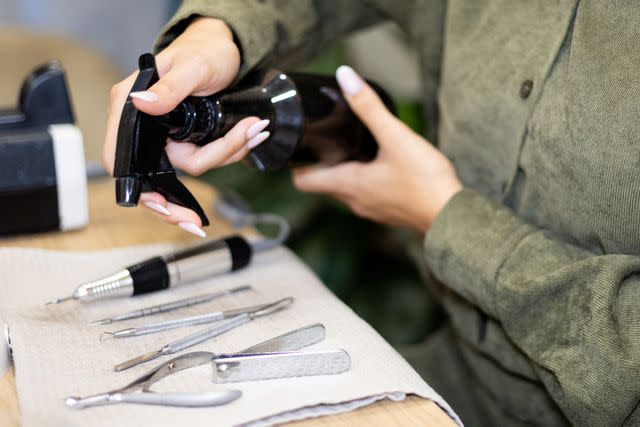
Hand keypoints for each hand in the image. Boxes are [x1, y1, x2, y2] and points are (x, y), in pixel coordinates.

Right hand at [102, 18, 270, 236]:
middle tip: (196, 223)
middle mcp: (146, 126)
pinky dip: (229, 152)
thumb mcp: (192, 66)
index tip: (159, 206)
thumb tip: (142, 104)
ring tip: (253, 131)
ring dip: (225, 155)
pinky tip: (249, 138)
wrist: (227, 51)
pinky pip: (206, 160)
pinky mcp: (188, 140)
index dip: (135, 187)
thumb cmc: (204, 51)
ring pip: (191, 169)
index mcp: (130, 107)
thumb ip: (169, 87)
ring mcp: (167, 136)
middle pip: (153, 178)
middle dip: (179, 201)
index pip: (118, 156)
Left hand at [293, 66, 462, 232]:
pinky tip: (380, 162)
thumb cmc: (425, 181)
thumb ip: (369, 107)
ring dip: (344, 169)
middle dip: (322, 160)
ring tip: (353, 144)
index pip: (303, 181)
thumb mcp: (396, 137)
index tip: (304, 143)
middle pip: (323, 183)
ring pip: (345, 188)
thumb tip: (345, 77)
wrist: (453, 215)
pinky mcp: (387, 211)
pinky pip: (365, 194)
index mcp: (348, 185)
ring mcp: (370, 210)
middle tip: (328, 136)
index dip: (297, 162)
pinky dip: (364, 178)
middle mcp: (354, 202)